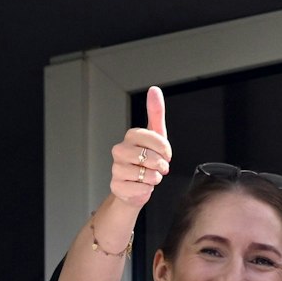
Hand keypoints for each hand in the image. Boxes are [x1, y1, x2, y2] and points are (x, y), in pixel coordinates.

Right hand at [110, 87, 171, 207]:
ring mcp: (116, 169)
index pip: (156, 139)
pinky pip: (141, 190)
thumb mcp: (155, 135)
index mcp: (130, 136)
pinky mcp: (116, 187)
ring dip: (155, 179)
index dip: (165, 150)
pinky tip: (141, 186)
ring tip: (150, 176)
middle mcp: (119, 150)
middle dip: (161, 165)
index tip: (165, 154)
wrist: (134, 186)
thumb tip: (154, 90)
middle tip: (159, 167)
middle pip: (151, 158)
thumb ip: (155, 112)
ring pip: (147, 175)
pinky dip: (146, 190)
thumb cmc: (146, 159)